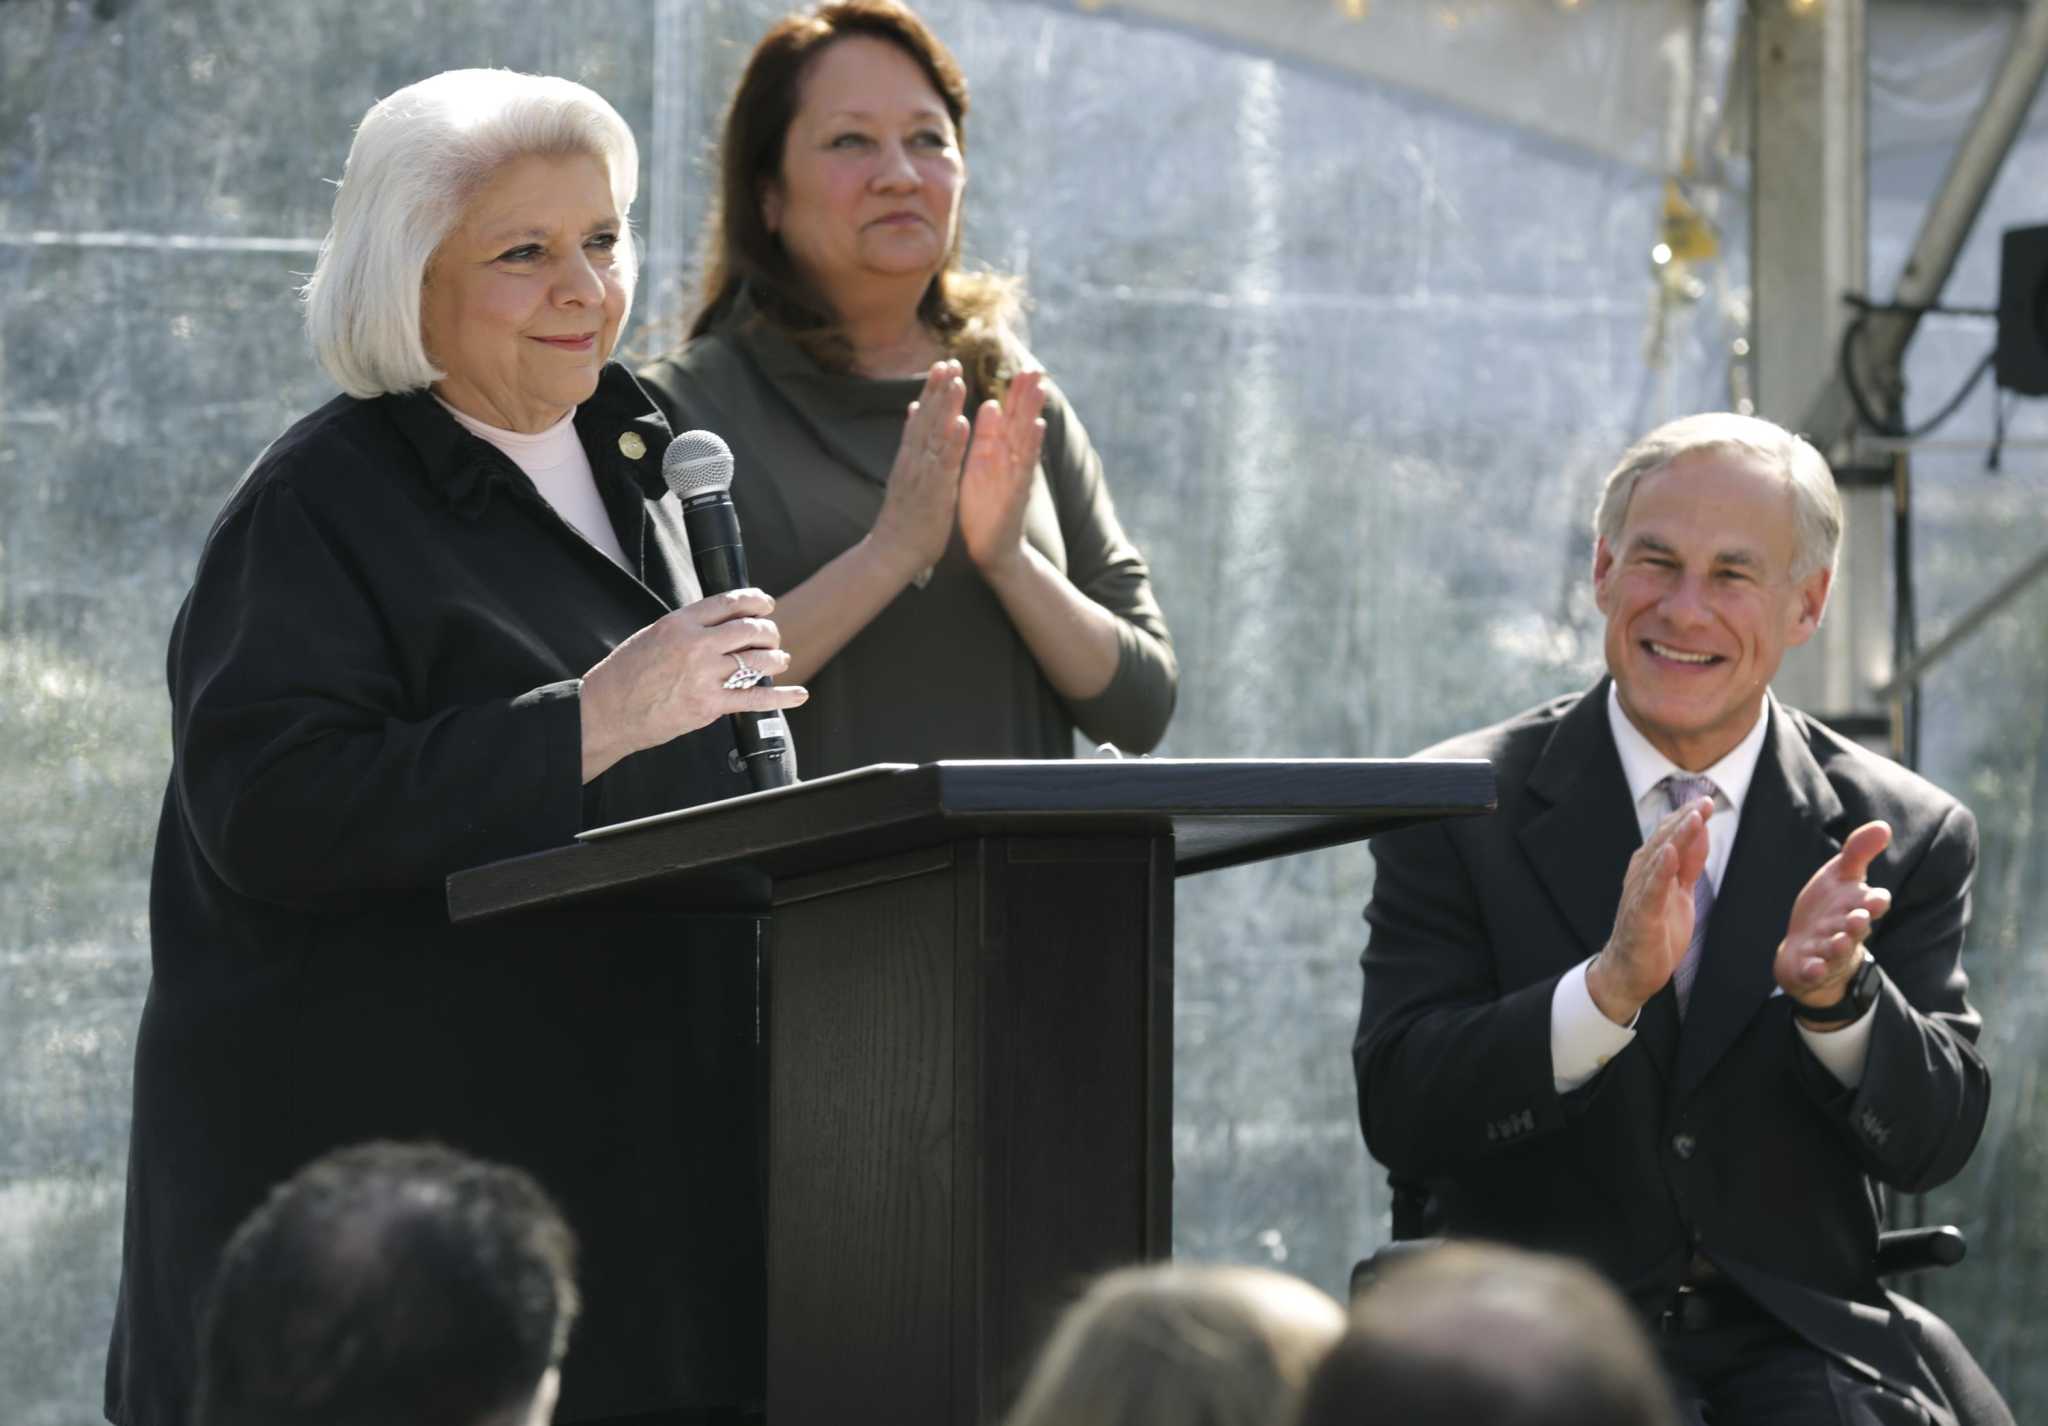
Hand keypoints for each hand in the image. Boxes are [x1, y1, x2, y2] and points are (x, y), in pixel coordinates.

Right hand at [579, 588, 807, 781]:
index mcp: (679, 623)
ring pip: (757, 661)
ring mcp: (704, 676)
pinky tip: (798, 695)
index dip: (756, 601)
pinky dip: (782, 697)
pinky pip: (755, 699)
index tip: (766, 605)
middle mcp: (695, 645)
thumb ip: (687, 629)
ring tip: (779, 660)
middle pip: (750, 630)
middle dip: (769, 632)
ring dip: (776, 659)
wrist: (606, 711)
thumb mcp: (653, 635)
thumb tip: (721, 626)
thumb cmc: (624, 675)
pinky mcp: (709, 706)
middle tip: (772, 637)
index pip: (729, 603)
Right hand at [867, 360, 968, 579]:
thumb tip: (913, 412)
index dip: (932, 390)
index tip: (944, 365)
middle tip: (950, 360)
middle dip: (939, 388)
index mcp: (908, 457)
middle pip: (926, 418)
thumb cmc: (903, 519)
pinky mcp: (933, 493)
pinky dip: (952, 444)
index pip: (921, 417)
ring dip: (946, 407)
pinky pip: (944, 465)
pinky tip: (962, 424)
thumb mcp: (905, 474)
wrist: (891, 553)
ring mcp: (921, 476)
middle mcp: (912, 461)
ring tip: (958, 380)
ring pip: (935, 435)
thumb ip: (911, 443)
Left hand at [957, 368, 1047, 577]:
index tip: (1020, 366)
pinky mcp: (1017, 493)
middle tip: (1037, 368)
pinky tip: (1038, 427)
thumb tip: (990, 405)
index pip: (1007, 417)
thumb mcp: (978, 467)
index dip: (1014, 393)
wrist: (989, 550)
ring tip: (1041, 389)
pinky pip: (1025, 465)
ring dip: (1034, 412)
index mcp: (994, 453)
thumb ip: (986, 438)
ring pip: (1026, 438)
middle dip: (1027, 396)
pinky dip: (1032, 445)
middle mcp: (1008, 461)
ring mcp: (1015, 475)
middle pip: (1021, 422)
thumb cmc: (981, 509)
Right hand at [1585, 797, 1712, 1024]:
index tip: (1705, 800)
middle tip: (1703, 801)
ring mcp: (1640, 895)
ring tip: (1692, 818)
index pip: (1669, 837)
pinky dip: (1660, 871)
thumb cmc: (1654, 931)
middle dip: (1684, 821)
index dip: (1687, 818)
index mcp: (1651, 870)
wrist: (1630, 971)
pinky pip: (1651, 891)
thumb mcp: (1679, 892)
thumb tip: (1700, 833)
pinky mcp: (1642, 917)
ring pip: (1658, 860)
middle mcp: (1641, 877)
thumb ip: (1688, 864)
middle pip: (1664, 842)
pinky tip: (1670, 854)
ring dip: (1675, 838)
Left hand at [1777, 820, 1892, 1015]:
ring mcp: (1829, 952)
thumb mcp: (1841, 877)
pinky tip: (1812, 967)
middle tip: (1858, 919)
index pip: (1874, 904)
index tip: (1874, 899)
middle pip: (1857, 928)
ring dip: (1838, 947)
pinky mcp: (1810, 969)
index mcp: (1857, 908)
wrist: (1806, 950)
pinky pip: (1814, 972)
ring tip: (1838, 941)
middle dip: (1858, 924)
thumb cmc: (1830, 909)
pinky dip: (1814, 970)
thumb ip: (1858, 852)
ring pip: (1837, 951)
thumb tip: (1884, 826)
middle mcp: (1848, 931)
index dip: (1874, 902)